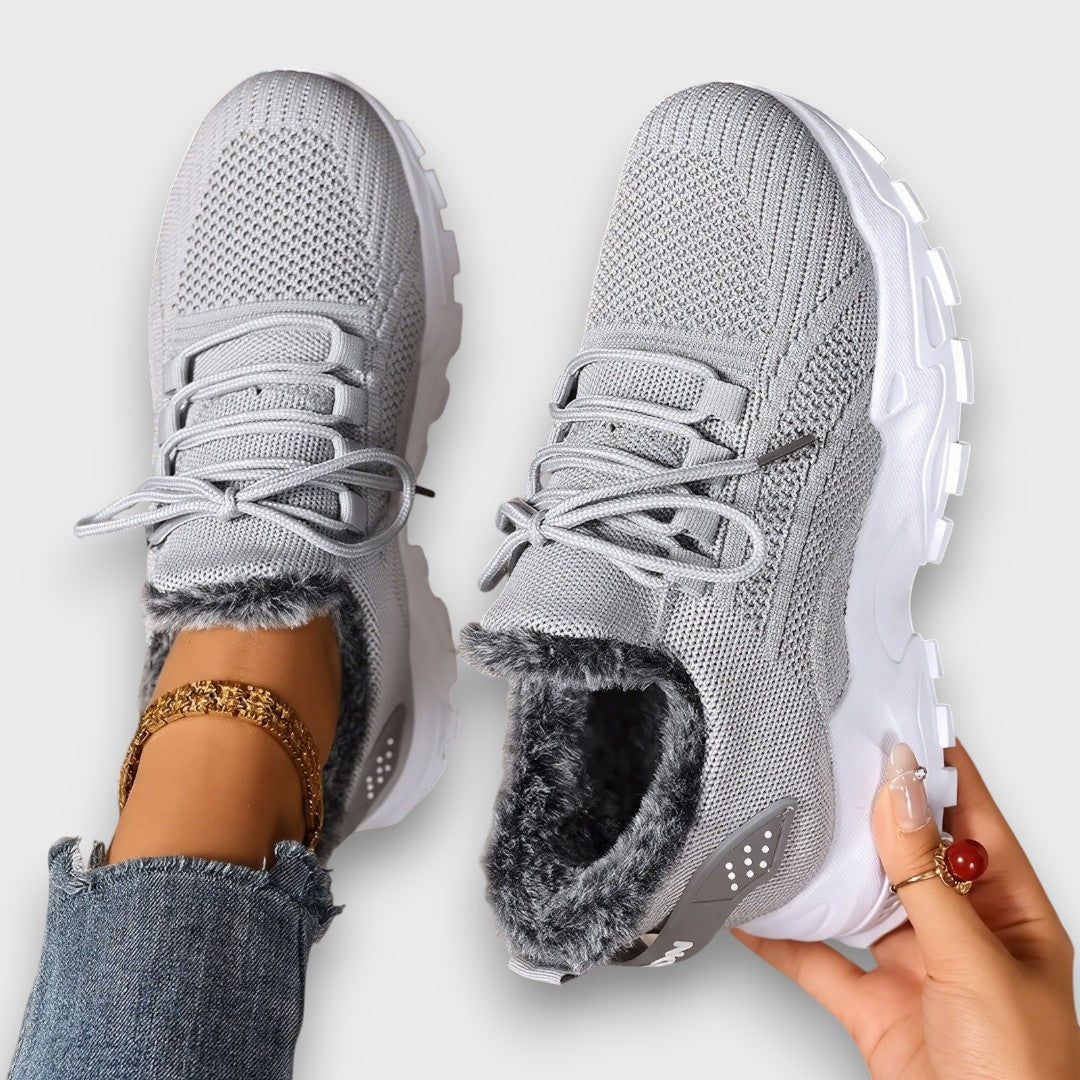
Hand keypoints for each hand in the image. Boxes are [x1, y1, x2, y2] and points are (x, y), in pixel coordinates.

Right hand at [733, 741, 1078, 1078]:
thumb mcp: (975, 965)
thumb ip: (927, 880)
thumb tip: (899, 794)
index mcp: (1010, 913)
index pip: (973, 818)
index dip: (937, 770)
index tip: (895, 723)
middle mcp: (962, 934)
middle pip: (909, 852)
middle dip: (870, 809)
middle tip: (828, 759)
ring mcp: (915, 969)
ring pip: (859, 900)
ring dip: (823, 870)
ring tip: (787, 823)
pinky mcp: (873, 1008)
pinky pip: (819, 961)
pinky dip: (782, 938)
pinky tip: (754, 913)